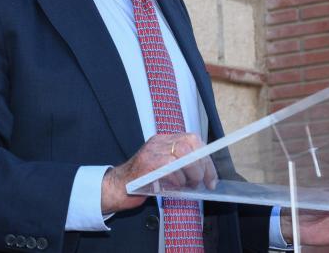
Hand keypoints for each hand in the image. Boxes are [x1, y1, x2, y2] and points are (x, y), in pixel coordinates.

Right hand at [100, 133, 217, 213]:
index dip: (206, 158)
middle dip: (202, 166)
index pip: (193, 140)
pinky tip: (175, 188)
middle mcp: (159, 141)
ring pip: (184, 153)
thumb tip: (204, 175)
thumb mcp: (164, 169)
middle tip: (203, 183)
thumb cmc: (141, 182)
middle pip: (191, 144)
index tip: (212, 177)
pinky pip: (171, 167)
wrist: (116, 188)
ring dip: (192, 173)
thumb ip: (181, 166)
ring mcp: (152, 150)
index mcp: (164, 140)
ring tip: (189, 186)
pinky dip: (178, 180)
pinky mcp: (147, 163)